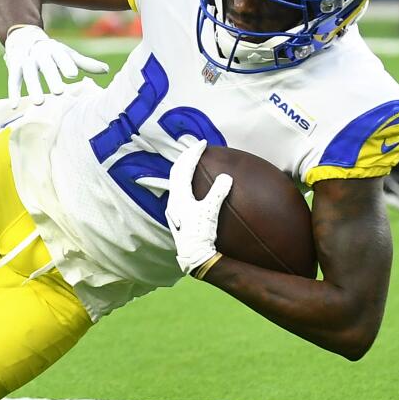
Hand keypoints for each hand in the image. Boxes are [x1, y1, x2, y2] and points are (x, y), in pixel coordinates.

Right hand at [2, 23, 108, 102]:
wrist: (24, 37)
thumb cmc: (52, 51)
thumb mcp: (67, 54)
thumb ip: (85, 63)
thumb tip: (106, 70)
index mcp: (55, 50)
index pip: (62, 57)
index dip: (66, 64)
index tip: (72, 74)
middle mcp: (40, 53)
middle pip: (46, 65)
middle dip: (51, 77)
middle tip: (59, 92)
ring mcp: (26, 60)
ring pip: (28, 73)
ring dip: (33, 87)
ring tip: (39, 103)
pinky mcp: (14, 66)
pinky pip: (13, 79)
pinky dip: (13, 92)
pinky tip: (14, 105)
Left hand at [159, 136, 228, 277]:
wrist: (193, 256)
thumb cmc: (200, 234)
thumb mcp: (210, 212)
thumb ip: (217, 193)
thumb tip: (226, 177)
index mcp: (179, 196)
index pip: (183, 168)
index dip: (192, 153)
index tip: (202, 143)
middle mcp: (173, 200)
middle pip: (176, 171)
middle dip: (186, 157)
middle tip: (197, 148)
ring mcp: (174, 208)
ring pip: (176, 181)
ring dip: (185, 168)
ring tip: (194, 162)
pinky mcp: (177, 215)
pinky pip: (179, 190)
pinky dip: (186, 180)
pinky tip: (193, 184)